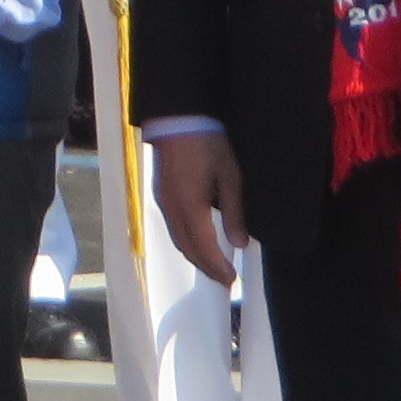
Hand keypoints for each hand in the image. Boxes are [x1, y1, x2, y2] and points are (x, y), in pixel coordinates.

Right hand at [149, 129, 248, 286]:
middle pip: (188, 249)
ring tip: (212, 266)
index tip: (231, 280)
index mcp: (191, 207)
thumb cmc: (209, 145)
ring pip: (178, 240)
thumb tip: (239, 243)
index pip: (204, 248)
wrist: (179, 120)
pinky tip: (197, 241)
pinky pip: (172, 228)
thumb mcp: (229, 177)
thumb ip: (234, 212)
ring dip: (194, 257)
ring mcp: (163, 203)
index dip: (217, 267)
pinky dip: (186, 242)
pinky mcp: (161, 195)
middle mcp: (173, 210)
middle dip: (206, 267)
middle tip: (223, 280)